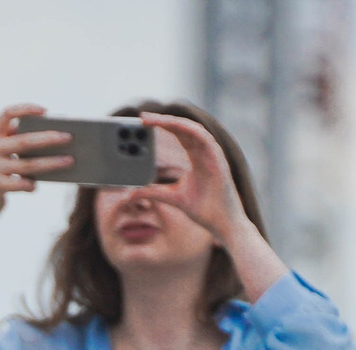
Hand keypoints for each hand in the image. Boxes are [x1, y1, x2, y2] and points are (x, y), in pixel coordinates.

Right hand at [0, 103, 69, 222]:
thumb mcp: (0, 156)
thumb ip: (16, 144)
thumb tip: (53, 136)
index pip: (7, 113)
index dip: (26, 109)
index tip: (46, 111)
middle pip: (24, 140)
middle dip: (49, 138)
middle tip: (69, 137)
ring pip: (27, 164)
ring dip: (51, 163)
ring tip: (70, 160)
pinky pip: (20, 184)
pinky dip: (31, 185)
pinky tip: (37, 186)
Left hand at [132, 111, 250, 247]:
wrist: (223, 224)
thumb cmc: (205, 211)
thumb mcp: (173, 198)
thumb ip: (153, 193)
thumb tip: (132, 194)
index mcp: (197, 158)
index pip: (180, 135)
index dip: (163, 126)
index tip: (144, 123)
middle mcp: (205, 152)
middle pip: (184, 128)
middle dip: (163, 120)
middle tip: (143, 118)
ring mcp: (213, 155)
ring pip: (193, 129)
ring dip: (173, 122)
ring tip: (154, 120)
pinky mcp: (219, 160)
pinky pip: (205, 139)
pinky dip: (191, 130)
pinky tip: (176, 125)